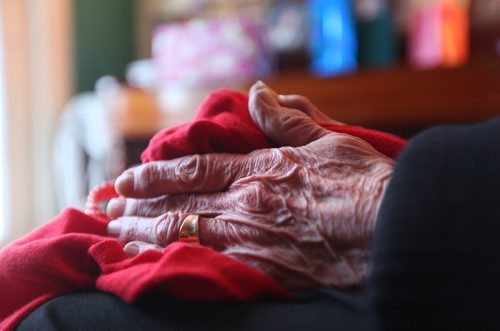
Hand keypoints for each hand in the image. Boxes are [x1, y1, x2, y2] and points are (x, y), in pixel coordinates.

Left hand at [106, 82, 393, 289]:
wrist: (393, 229)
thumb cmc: (365, 183)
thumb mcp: (328, 138)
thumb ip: (286, 118)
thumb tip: (256, 94)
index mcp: (261, 169)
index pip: (192, 170)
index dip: (153, 175)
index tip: (124, 178)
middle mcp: (247, 204)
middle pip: (177, 204)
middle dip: (136, 205)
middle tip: (104, 207)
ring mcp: (252, 239)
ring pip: (182, 234)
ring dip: (142, 233)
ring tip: (114, 232)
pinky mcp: (264, 268)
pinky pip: (207, 265)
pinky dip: (172, 261)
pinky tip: (151, 262)